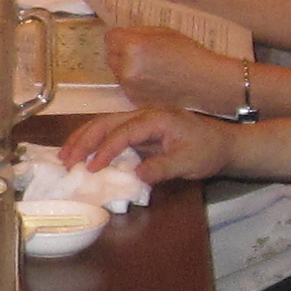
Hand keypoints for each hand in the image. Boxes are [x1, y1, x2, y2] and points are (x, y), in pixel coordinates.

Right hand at [63, 104, 232, 181]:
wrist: (225, 144)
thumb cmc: (208, 151)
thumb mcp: (188, 163)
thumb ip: (162, 168)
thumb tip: (135, 175)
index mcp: (156, 119)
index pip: (123, 132)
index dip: (105, 150)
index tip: (92, 168)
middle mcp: (144, 114)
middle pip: (106, 122)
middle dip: (84, 140)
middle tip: (65, 159)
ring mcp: (141, 120)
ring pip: (105, 124)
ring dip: (84, 138)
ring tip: (65, 154)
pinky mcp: (140, 129)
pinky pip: (112, 131)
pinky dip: (94, 140)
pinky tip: (83, 151)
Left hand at [97, 25, 236, 112]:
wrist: (204, 83)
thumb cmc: (188, 54)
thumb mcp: (163, 32)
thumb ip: (139, 32)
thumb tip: (123, 34)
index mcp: (133, 46)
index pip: (110, 37)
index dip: (121, 36)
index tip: (130, 37)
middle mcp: (126, 67)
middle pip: (110, 54)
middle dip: (121, 51)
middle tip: (141, 52)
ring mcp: (129, 86)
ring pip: (116, 71)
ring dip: (126, 66)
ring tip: (149, 66)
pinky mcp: (135, 99)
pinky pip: (126, 85)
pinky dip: (133, 81)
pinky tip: (152, 79)